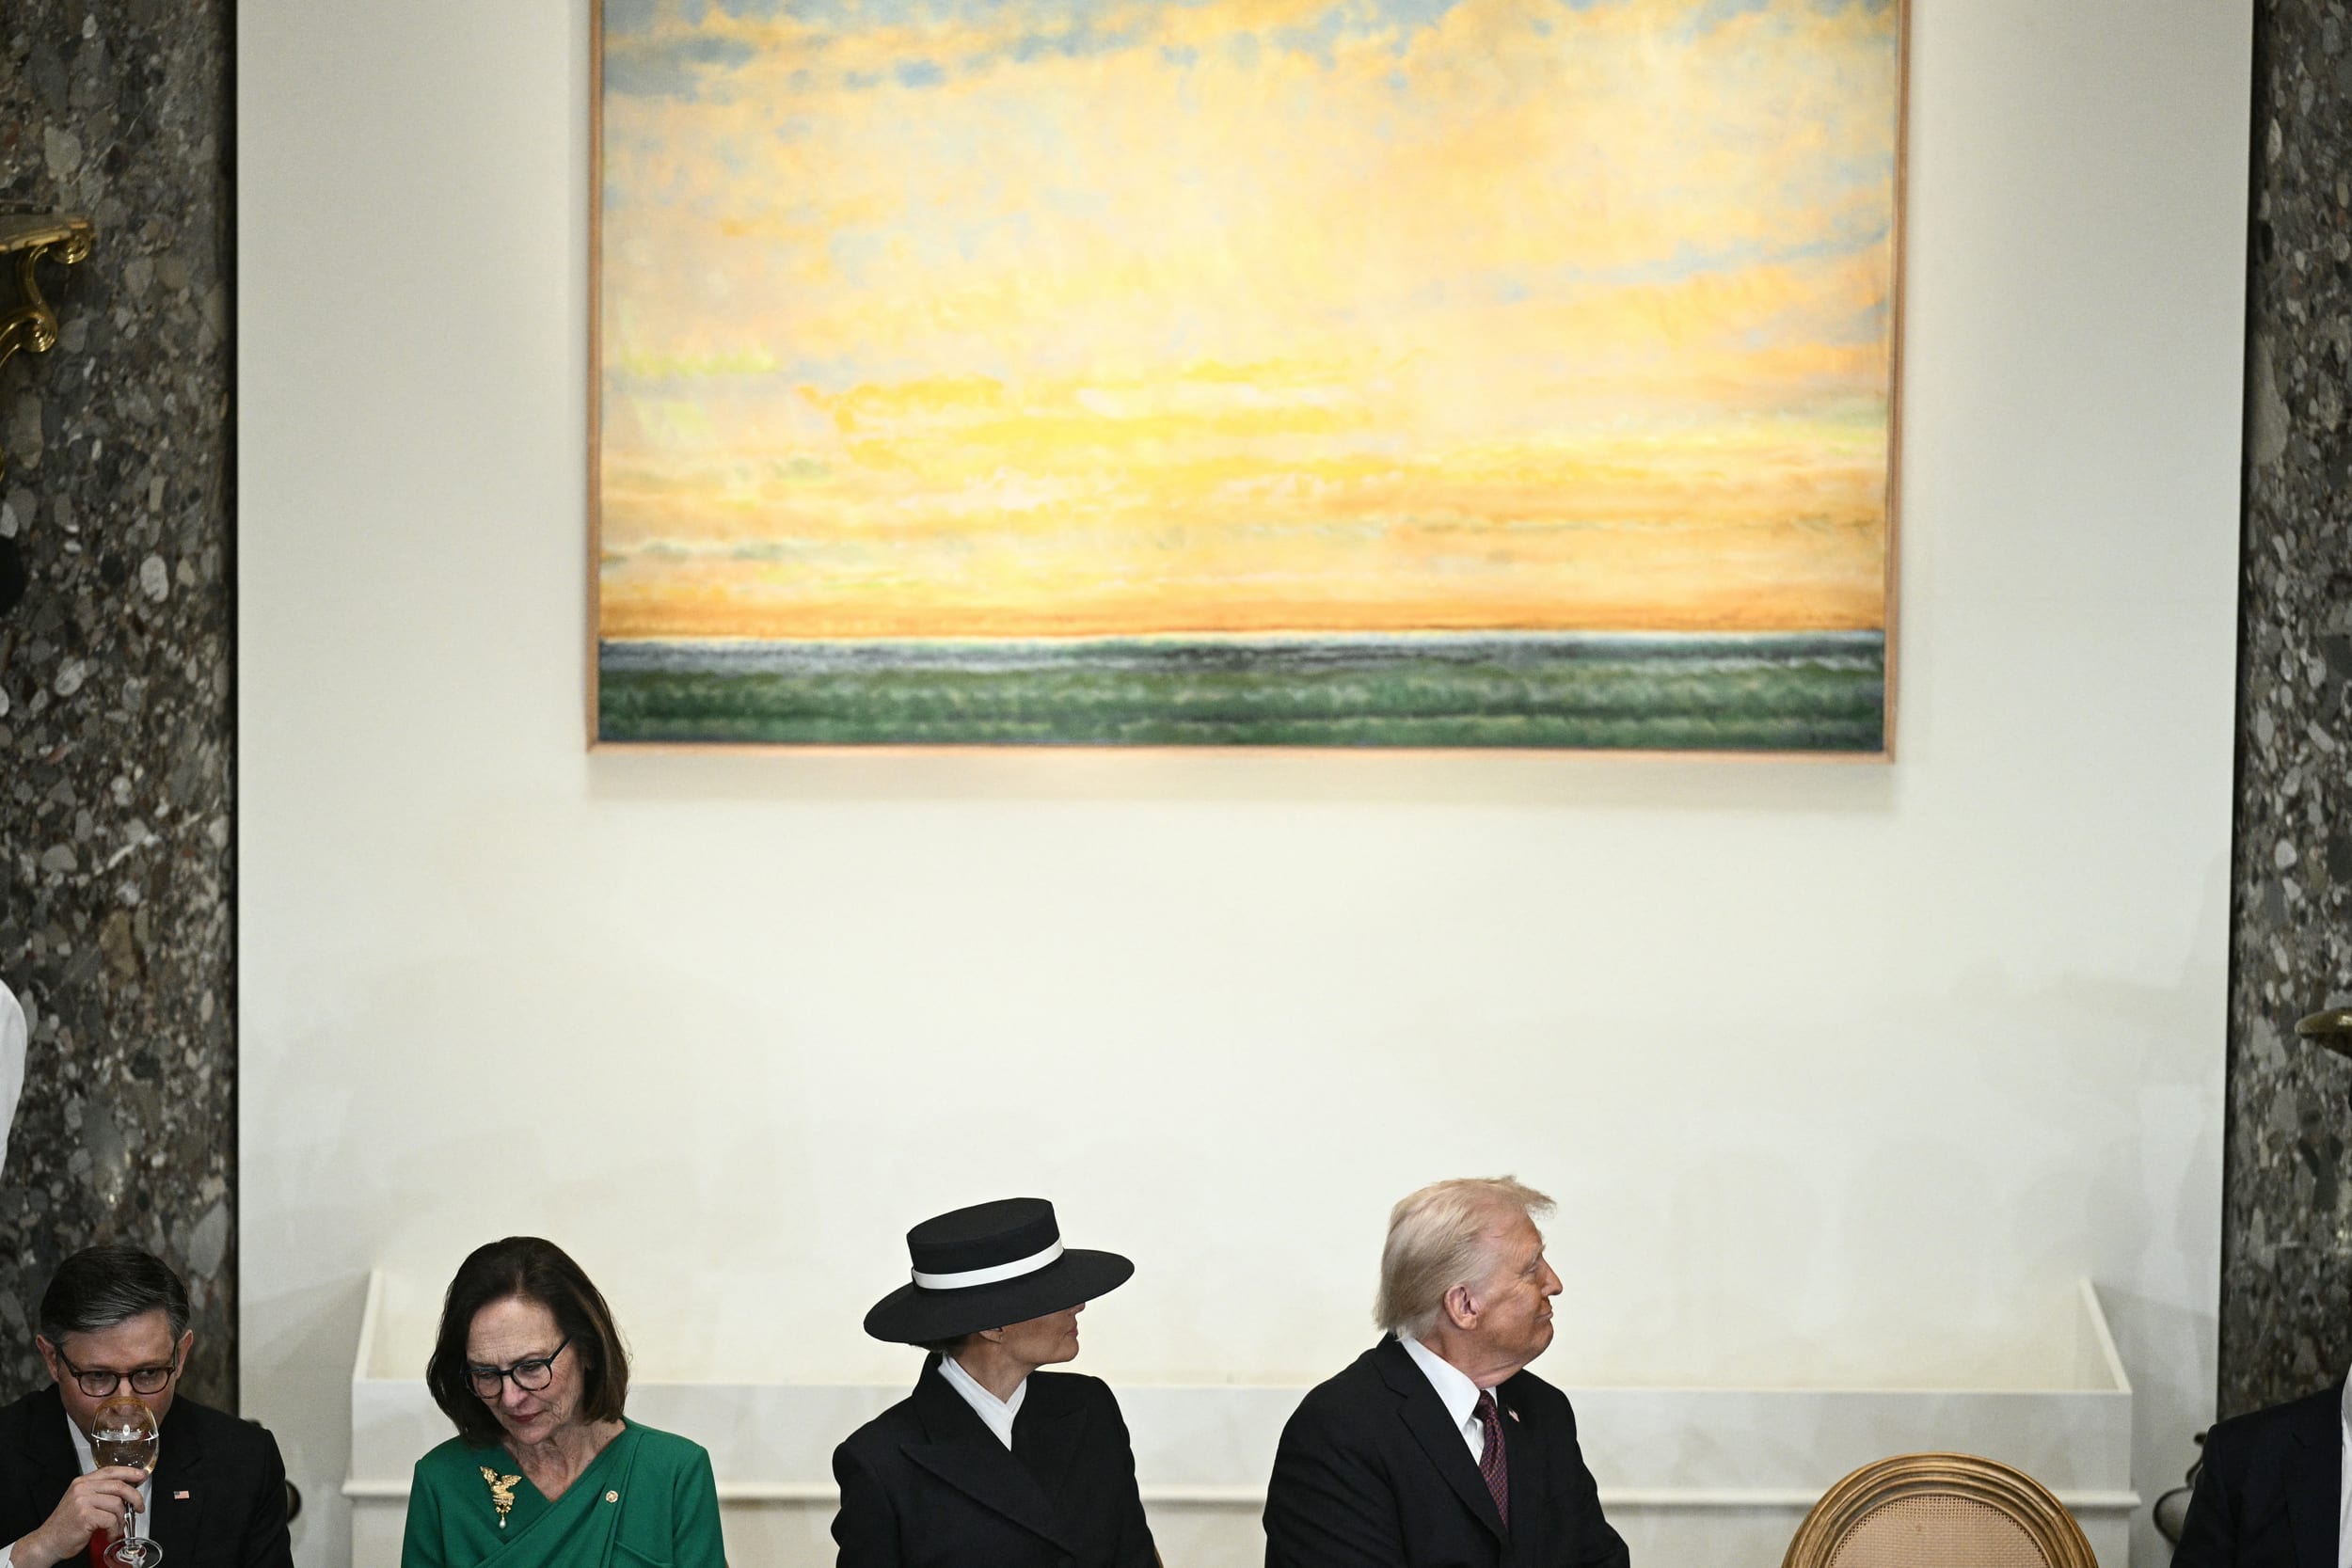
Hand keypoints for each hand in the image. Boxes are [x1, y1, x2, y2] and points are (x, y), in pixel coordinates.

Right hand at [10, 1468, 147, 1567]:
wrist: (47, 1542)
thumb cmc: (66, 1525)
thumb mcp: (81, 1502)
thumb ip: (100, 1493)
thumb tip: (127, 1489)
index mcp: (82, 1482)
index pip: (111, 1470)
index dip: (130, 1472)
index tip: (142, 1476)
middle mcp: (82, 1488)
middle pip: (119, 1486)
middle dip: (135, 1497)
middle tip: (139, 1507)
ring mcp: (83, 1501)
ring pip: (117, 1504)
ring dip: (121, 1520)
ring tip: (115, 1528)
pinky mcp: (85, 1515)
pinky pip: (111, 1519)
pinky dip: (114, 1529)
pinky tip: (109, 1534)